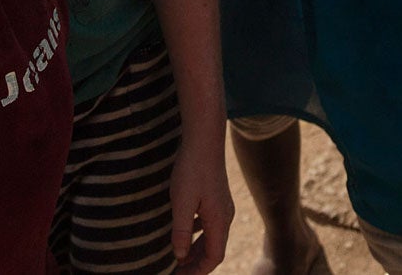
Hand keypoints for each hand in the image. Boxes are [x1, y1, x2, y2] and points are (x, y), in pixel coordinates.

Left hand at [168, 129, 233, 274]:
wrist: (205, 139)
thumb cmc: (192, 169)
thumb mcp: (182, 202)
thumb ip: (181, 231)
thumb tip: (179, 256)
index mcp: (218, 220)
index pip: (213, 257)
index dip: (198, 271)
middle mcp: (224, 216)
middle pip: (214, 250)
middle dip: (196, 264)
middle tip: (176, 272)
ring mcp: (222, 206)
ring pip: (211, 237)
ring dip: (196, 250)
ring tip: (178, 258)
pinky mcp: (216, 198)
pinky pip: (209, 225)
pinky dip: (197, 235)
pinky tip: (185, 233)